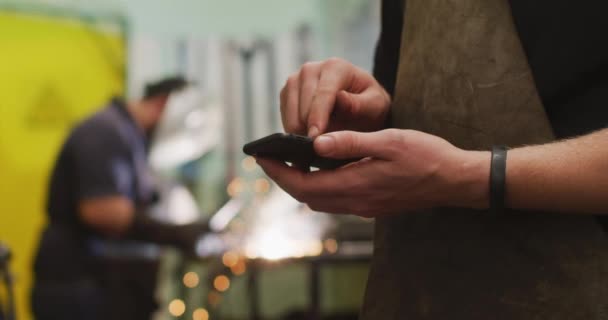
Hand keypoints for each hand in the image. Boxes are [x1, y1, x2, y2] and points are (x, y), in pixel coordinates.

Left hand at [257, 130, 489, 216]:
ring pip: (320, 200)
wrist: (454, 180)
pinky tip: (321, 169)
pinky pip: (335, 200)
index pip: (304, 184)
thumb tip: (315, 144)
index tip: (262, 158)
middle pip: (307, 195)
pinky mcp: (372, 206)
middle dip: (284, 179)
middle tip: (270, 158)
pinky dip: (319, 186)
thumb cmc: (426, 156)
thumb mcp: (389, 141)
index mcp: (356, 185)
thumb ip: (351, 142)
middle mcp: (356, 202)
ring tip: (290, 161)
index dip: (279, 173)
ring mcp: (364, 207)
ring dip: (300, 183)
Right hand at [280, 58, 390, 136]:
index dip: (318, 117)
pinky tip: (308, 138)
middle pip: (302, 103)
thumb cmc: (369, 105)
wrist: (358, 104)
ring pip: (290, 111)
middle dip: (308, 128)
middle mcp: (311, 69)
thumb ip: (359, 103)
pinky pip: (284, 116)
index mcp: (335, 67)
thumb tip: (340, 99)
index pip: (323, 93)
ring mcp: (295, 79)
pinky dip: (294, 129)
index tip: (315, 138)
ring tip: (316, 146)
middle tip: (318, 150)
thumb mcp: (375, 105)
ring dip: (300, 131)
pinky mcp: (286, 93)